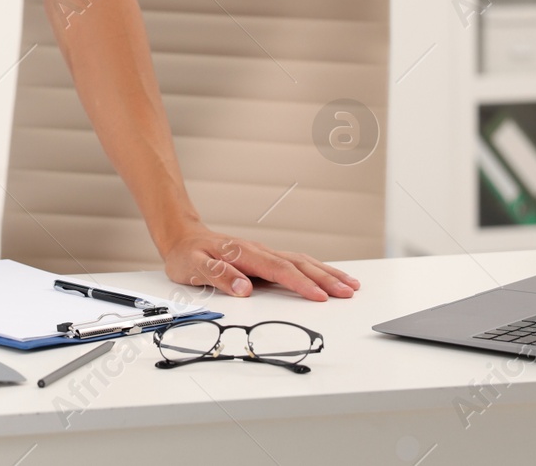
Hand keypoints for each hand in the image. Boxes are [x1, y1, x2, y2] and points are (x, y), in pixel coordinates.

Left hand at [160, 224, 359, 301]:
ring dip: (327, 273)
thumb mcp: (194, 267)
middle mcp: (260, 251)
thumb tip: (244, 288)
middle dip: (326, 278)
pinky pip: (297, 262)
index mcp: (245, 254)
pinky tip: (328, 276)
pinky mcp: (266, 259)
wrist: (184, 238)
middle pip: (299, 264)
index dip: (302, 284)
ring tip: (350, 284)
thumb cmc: (188, 255)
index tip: (320, 297)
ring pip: (303, 261)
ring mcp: (265, 254)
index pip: (280, 270)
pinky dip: (316, 269)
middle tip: (349, 292)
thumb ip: (219, 276)